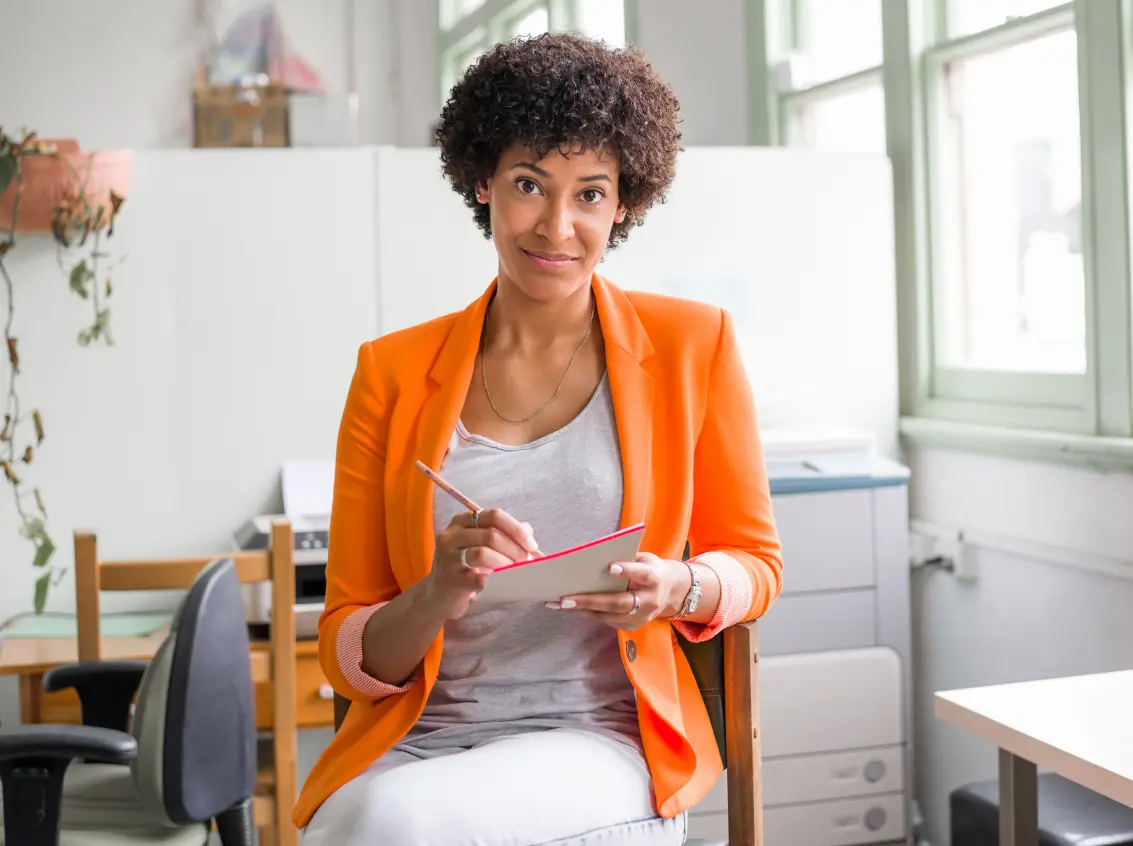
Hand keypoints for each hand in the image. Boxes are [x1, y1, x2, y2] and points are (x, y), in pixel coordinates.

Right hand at [423, 508, 539, 619]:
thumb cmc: (465, 567)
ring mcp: (448, 557)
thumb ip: (504, 535)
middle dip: (515, 549)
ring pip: (483, 553)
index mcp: (462, 521)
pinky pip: (480, 578)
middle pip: (491, 534)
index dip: (516, 529)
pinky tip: (502, 583)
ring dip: (506, 563)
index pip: (494, 515)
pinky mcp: (451, 580)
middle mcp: (451, 535)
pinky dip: (496, 580)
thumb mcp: (481, 545)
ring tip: (515, 571)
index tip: (531, 545)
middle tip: (527, 561)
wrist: (438, 595)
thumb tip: (530, 536)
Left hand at [549, 552, 690, 631]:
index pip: (642, 574)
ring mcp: (640, 618)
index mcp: (655, 579)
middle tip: (565, 599)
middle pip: (618, 603)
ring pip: (607, 616)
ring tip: (557, 604)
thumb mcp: (645, 558)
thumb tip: (595, 558)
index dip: (627, 571)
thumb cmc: (650, 569)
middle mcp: (649, 602)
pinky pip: (605, 621)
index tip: (610, 567)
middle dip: (590, 601)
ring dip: (581, 610)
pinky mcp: (631, 627)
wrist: (670, 592)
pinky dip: (586, 614)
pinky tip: (568, 608)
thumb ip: (627, 559)